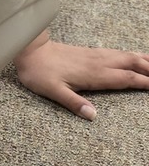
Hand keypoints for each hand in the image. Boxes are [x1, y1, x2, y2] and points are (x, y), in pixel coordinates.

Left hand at [14, 33, 148, 119]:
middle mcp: (97, 63)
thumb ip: (73, 103)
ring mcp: (94, 56)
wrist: (28, 49)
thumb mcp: (52, 91)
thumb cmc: (38, 72)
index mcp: (93, 74)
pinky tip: (133, 56)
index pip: (125, 79)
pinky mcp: (88, 52)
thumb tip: (93, 116)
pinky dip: (130, 54)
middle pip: (131, 64)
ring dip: (143, 59)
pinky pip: (115, 52)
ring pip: (124, 56)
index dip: (145, 82)